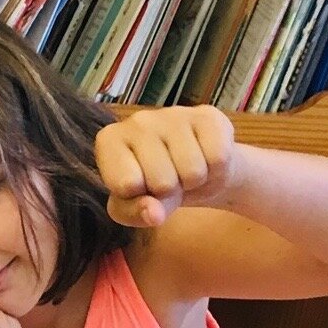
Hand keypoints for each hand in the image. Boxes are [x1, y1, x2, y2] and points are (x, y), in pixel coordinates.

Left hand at [95, 105, 244, 227]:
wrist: (192, 167)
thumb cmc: (152, 187)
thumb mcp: (132, 208)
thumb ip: (134, 213)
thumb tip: (154, 214)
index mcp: (109, 140)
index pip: (127, 185)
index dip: (140, 195)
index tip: (139, 186)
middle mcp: (137, 120)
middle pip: (163, 181)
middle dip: (170, 190)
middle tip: (168, 179)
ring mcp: (173, 113)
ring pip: (192, 170)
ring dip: (193, 181)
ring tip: (184, 170)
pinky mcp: (207, 115)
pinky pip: (218, 158)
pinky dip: (215, 168)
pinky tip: (203, 157)